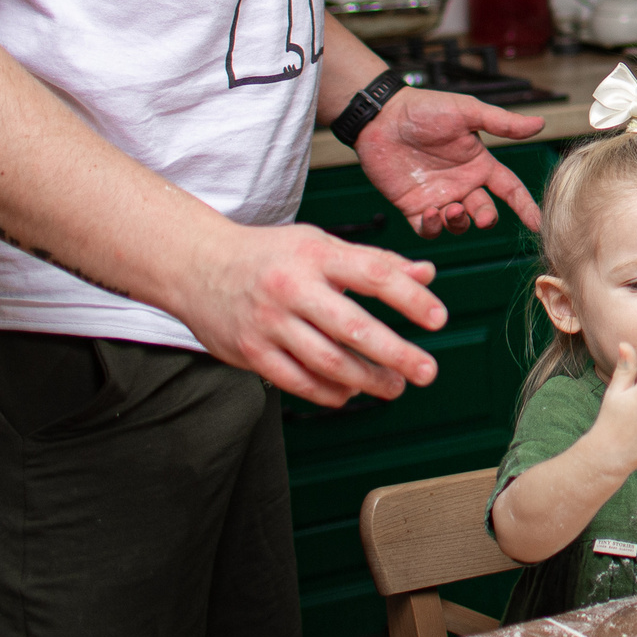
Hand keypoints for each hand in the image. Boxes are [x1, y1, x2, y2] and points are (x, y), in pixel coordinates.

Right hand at [175, 221, 447, 408]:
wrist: (198, 265)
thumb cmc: (272, 254)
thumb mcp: (322, 245)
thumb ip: (375, 261)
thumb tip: (427, 274)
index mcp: (316, 255)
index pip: (374, 275)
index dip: (411, 298)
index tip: (439, 319)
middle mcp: (292, 288)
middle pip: (353, 327)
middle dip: (396, 354)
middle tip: (427, 371)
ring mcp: (269, 323)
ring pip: (327, 361)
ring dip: (367, 380)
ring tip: (394, 386)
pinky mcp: (250, 351)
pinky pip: (297, 381)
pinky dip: (329, 391)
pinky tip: (351, 391)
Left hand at [354, 87, 545, 237]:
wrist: (382, 116)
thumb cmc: (425, 108)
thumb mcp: (468, 112)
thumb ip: (503, 123)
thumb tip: (540, 123)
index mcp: (479, 164)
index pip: (510, 189)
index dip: (525, 206)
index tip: (538, 223)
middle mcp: (462, 184)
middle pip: (485, 212)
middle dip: (487, 219)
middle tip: (483, 217)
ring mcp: (438, 196)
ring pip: (458, 225)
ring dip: (460, 223)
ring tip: (451, 209)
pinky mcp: (413, 206)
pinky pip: (428, 229)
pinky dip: (434, 228)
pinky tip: (431, 212)